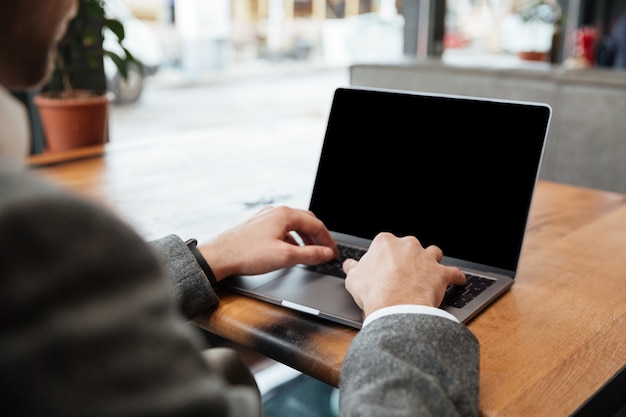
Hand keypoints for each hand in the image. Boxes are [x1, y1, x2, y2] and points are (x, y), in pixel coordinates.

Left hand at [197, 206, 337, 280]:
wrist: (218, 257)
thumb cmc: (247, 254)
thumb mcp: (285, 256)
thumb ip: (310, 254)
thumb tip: (326, 253)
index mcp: (284, 214)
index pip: (315, 224)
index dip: (327, 240)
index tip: (332, 252)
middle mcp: (274, 212)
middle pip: (304, 221)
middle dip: (316, 237)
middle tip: (324, 251)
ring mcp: (264, 218)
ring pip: (291, 225)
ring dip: (303, 239)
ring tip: (308, 253)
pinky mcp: (255, 227)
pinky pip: (279, 230)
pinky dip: (290, 240)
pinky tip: (288, 252)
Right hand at [343, 232, 465, 317]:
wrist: (396, 308)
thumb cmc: (374, 292)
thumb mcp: (354, 279)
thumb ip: (353, 268)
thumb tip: (349, 265)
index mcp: (385, 243)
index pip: (385, 244)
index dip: (384, 257)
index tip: (383, 267)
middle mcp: (408, 245)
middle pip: (409, 247)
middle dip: (407, 257)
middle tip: (402, 273)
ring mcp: (426, 258)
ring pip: (433, 253)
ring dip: (431, 261)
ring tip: (429, 271)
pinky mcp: (441, 273)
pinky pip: (454, 273)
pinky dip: (456, 277)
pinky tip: (458, 280)